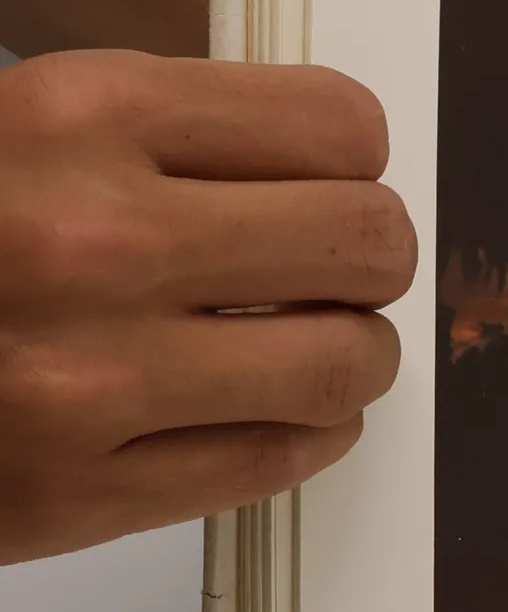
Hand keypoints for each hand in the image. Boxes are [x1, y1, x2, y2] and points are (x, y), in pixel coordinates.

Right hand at [0, 51, 415, 563]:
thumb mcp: (19, 126)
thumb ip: (160, 132)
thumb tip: (331, 159)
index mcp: (72, 115)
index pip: (336, 125)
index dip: (353, 154)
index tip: (333, 173)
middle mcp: (90, 242)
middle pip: (365, 241)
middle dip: (368, 253)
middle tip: (339, 264)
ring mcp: (86, 381)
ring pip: (346, 362)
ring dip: (353, 352)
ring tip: (316, 341)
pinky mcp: (75, 496)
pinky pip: (278, 460)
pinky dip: (307, 434)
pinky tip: (274, 410)